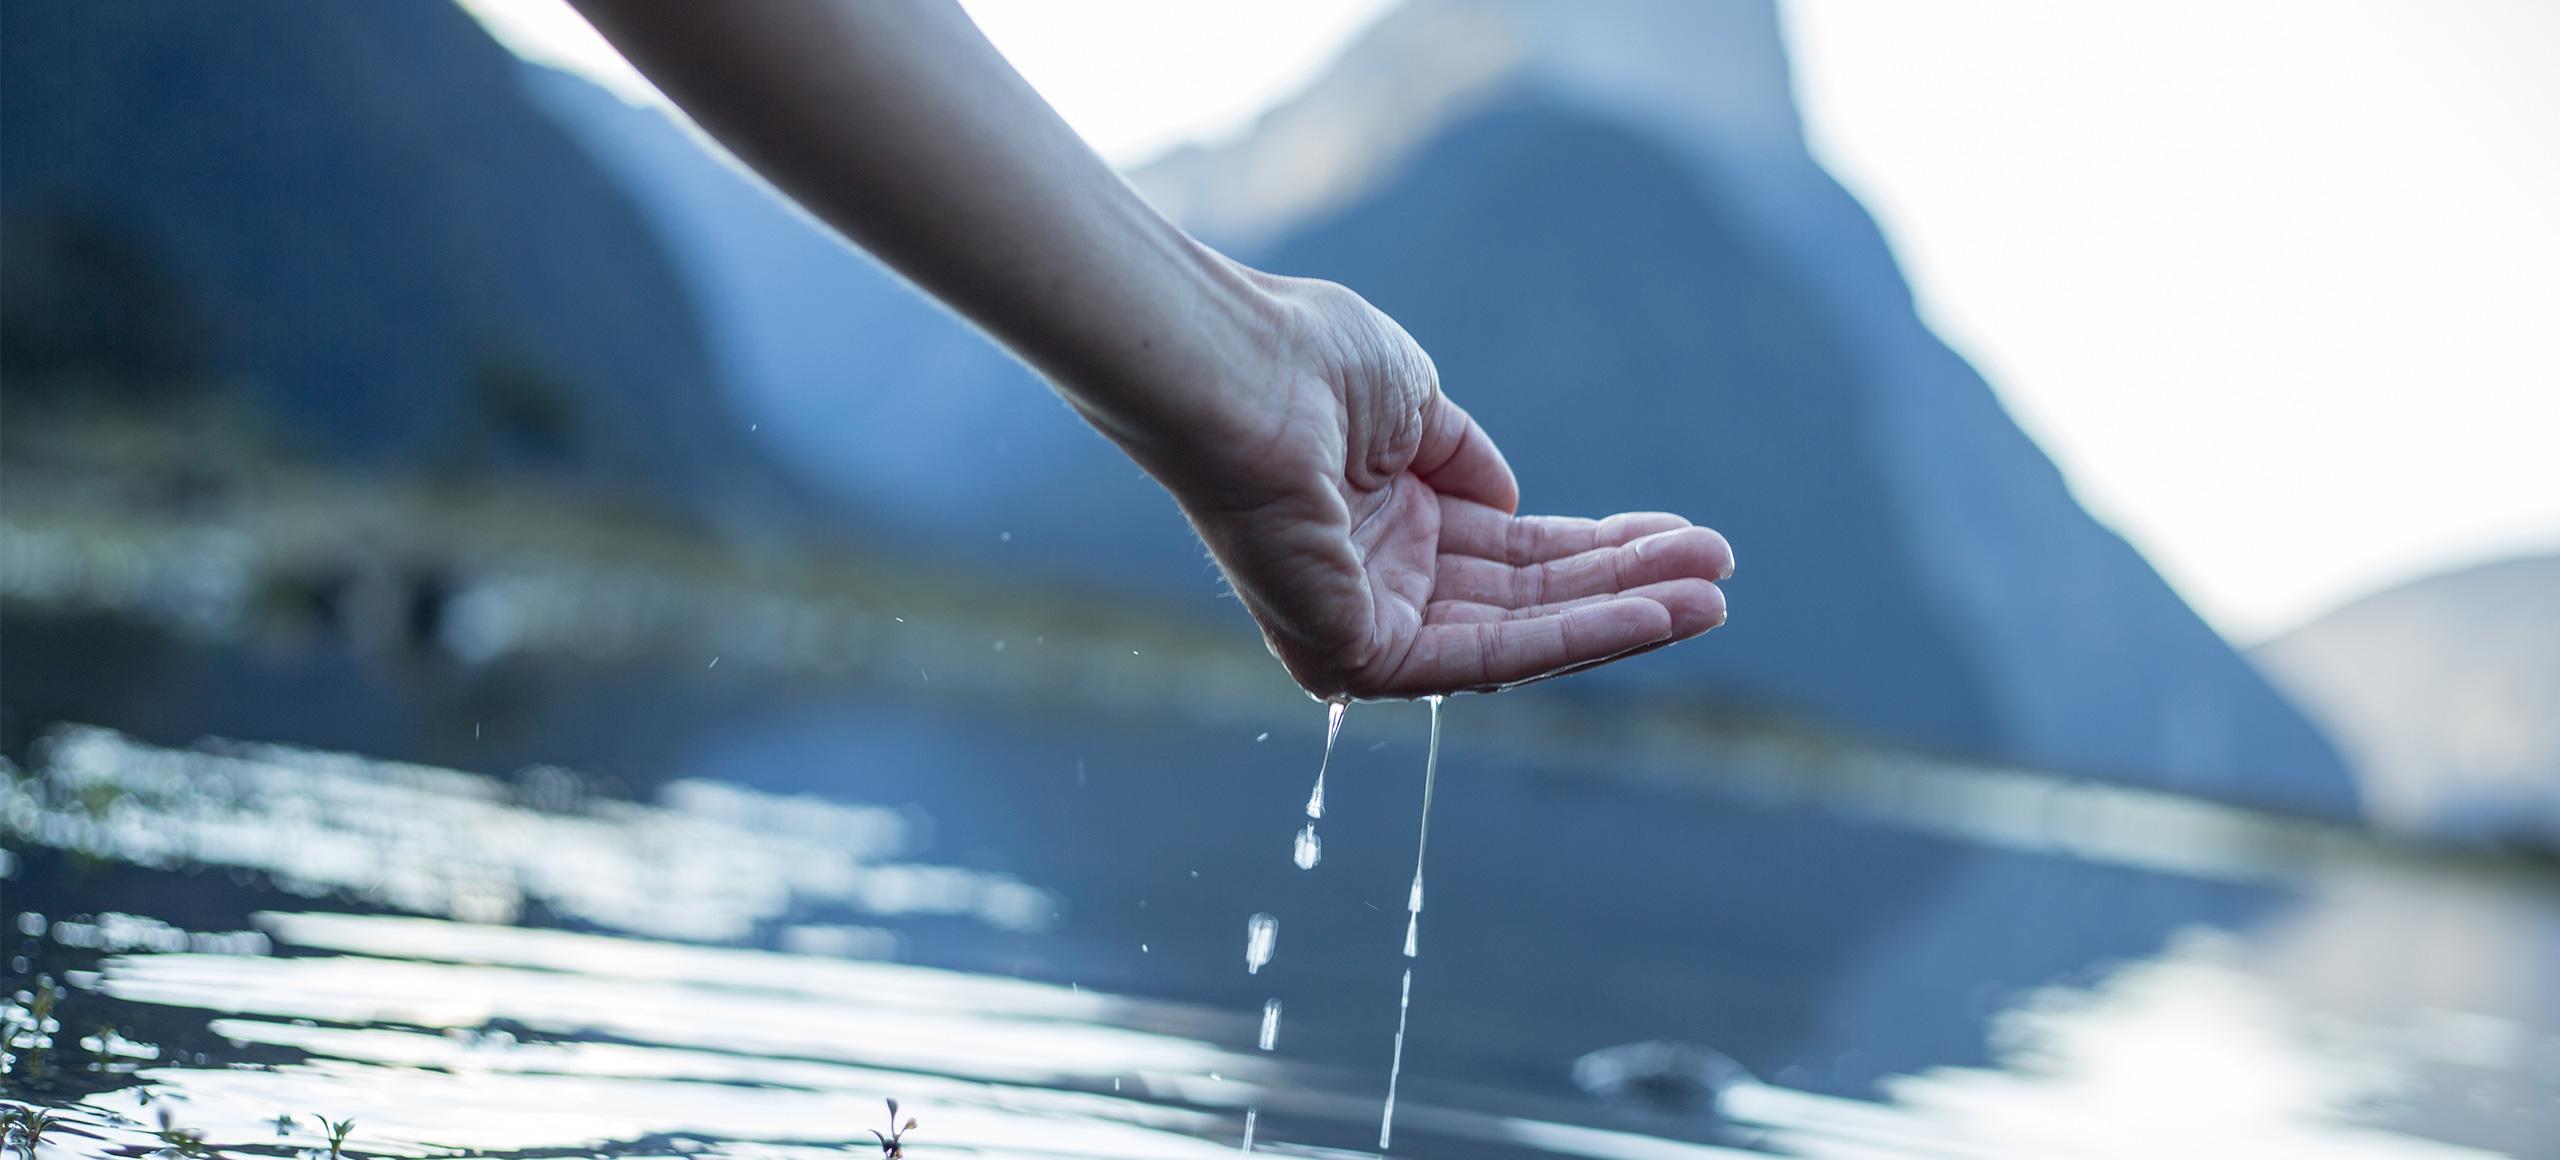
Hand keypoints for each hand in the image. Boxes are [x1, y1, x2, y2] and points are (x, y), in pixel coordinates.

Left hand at [1159, 275, 1732, 699]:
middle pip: (1525, 598)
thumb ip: (1464, 457)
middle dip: (1627, 586)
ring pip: (1518, 634)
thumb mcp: (1412, 399)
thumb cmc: (1304, 363)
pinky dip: (1574, 635)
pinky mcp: (1354, 658)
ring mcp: (1364, 625)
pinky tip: (1650, 611)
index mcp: (1386, 521)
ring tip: (1710, 601)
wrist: (1235, 371)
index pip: (1512, 549)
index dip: (1598, 546)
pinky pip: (1486, 655)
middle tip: (1719, 575)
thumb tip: (1513, 503)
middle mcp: (1377, 581)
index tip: (1680, 538)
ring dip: (1621, 618)